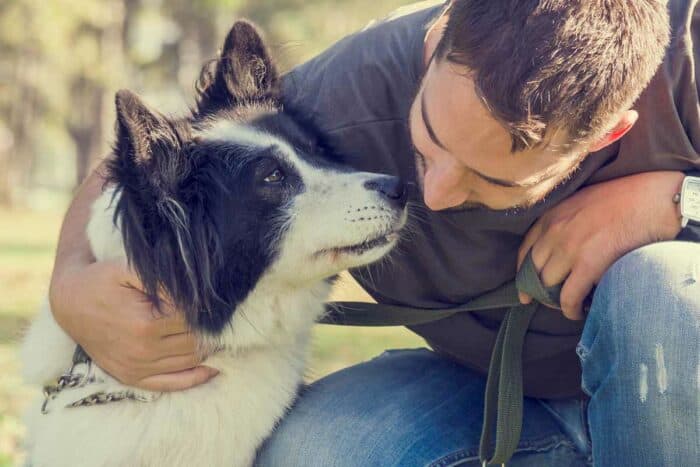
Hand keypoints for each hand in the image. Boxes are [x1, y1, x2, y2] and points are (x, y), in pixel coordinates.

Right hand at [49, 259, 218, 390]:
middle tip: (224, 315)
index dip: (209, 309)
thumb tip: (196, 291)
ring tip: (221, 332)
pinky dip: (197, 377)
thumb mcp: (130, 268)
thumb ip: (163, 279)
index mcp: (146, 324)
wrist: (70, 302)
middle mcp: (143, 351)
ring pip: (191, 362)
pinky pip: (172, 383)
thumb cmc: (102, 280)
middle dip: (213, 328)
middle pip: (197, 342)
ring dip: (210, 349)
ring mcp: (137, 368)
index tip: (218, 299)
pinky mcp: (132, 377)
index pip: (195, 320)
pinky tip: (214, 366)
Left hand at [517, 171, 683, 319]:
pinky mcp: (588, 264)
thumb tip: (560, 250)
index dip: (522, 274)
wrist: (654, 199)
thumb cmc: (625, 199)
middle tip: (549, 302)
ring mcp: (569, 247)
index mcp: (552, 215)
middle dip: (538, 290)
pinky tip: (578, 313)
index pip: (525, 250)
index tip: (524, 289)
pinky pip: (568, 296)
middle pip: (534, 271)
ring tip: (568, 306)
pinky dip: (570, 309)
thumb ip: (566, 222)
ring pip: (548, 285)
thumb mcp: (583, 203)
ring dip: (555, 300)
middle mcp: (554, 231)